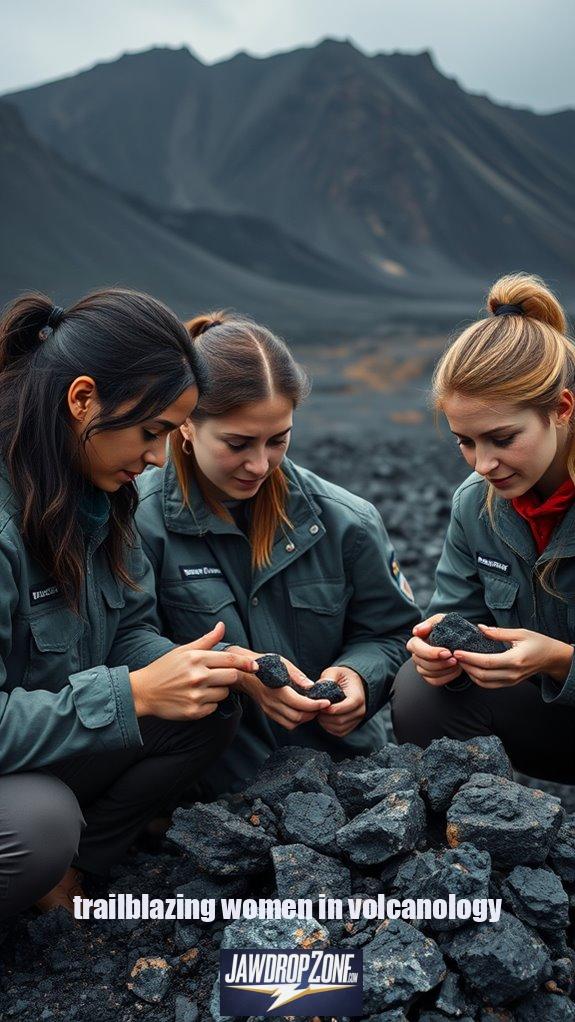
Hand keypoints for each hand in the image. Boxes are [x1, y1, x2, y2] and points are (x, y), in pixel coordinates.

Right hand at [129, 622, 258, 719]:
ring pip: (224, 693)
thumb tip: (222, 626)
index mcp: (196, 659)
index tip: (256, 666)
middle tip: (219, 676)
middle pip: (232, 677)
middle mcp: (198, 677)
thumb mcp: (183, 650)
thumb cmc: (164, 668)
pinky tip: (196, 697)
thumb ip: (206, 640)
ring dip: (219, 690)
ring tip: (203, 686)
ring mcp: (196, 695)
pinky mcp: (194, 711)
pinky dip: (209, 703)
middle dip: (230, 676)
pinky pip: (214, 707)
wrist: (144, 691)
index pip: (229, 660)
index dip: (245, 663)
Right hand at [225, 646, 330, 729]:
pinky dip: (296, 720)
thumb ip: (297, 675)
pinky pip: (285, 723)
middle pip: (298, 717)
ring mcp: (269, 709)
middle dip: (313, 713)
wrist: (244, 672)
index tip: (326, 702)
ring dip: (305, 718)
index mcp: (277, 690)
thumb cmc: (264, 664)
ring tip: (313, 708)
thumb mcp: (282, 662)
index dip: (316, 705)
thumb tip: (311, 686)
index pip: (300, 704)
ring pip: (292, 723)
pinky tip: (302, 710)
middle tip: (322, 705)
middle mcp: (272, 703)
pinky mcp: (268, 712)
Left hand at [316, 666, 366, 736]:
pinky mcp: (352, 725)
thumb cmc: (342, 677)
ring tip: (320, 713)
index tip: (321, 706)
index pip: (346, 707)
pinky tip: (324, 718)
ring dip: (326, 723)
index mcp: (358, 697)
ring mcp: (357, 719)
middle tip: (316, 709)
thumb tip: (318, 687)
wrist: (353, 683)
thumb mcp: (335, 672)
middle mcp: (360, 710)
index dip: (331, 709)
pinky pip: (339, 732)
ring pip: (339, 728)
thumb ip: (328, 678)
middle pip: (340, 720)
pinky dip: (329, 728)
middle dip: (325, 716)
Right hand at [406, 613, 462, 686]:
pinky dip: (446, 677)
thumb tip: (416, 631)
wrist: (462, 641)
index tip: (446, 652)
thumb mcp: (442, 620)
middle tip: (455, 659)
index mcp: (416, 641)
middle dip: (440, 663)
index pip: (416, 648)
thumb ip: (430, 623)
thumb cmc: (450, 629)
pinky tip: (456, 670)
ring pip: (428, 674)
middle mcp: (416, 655)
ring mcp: (422, 667)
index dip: (430, 652)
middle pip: (422, 663)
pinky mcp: (430, 676)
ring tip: (457, 664)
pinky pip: (435, 681)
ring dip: (445, 670)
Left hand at [453, 625, 574, 688]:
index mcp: (514, 660)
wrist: (551, 658)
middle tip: (455, 656)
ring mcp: (511, 681)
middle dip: (466, 666)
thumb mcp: (520, 633)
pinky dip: (477, 679)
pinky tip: (471, 668)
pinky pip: (489, 685)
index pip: (487, 662)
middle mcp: (512, 674)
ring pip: (484, 683)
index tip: (458, 652)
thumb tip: (480, 628)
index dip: (470, 658)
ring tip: (461, 661)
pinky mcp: (509, 684)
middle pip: (482, 675)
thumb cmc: (537, 643)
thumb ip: (498, 632)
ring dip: (470, 673)